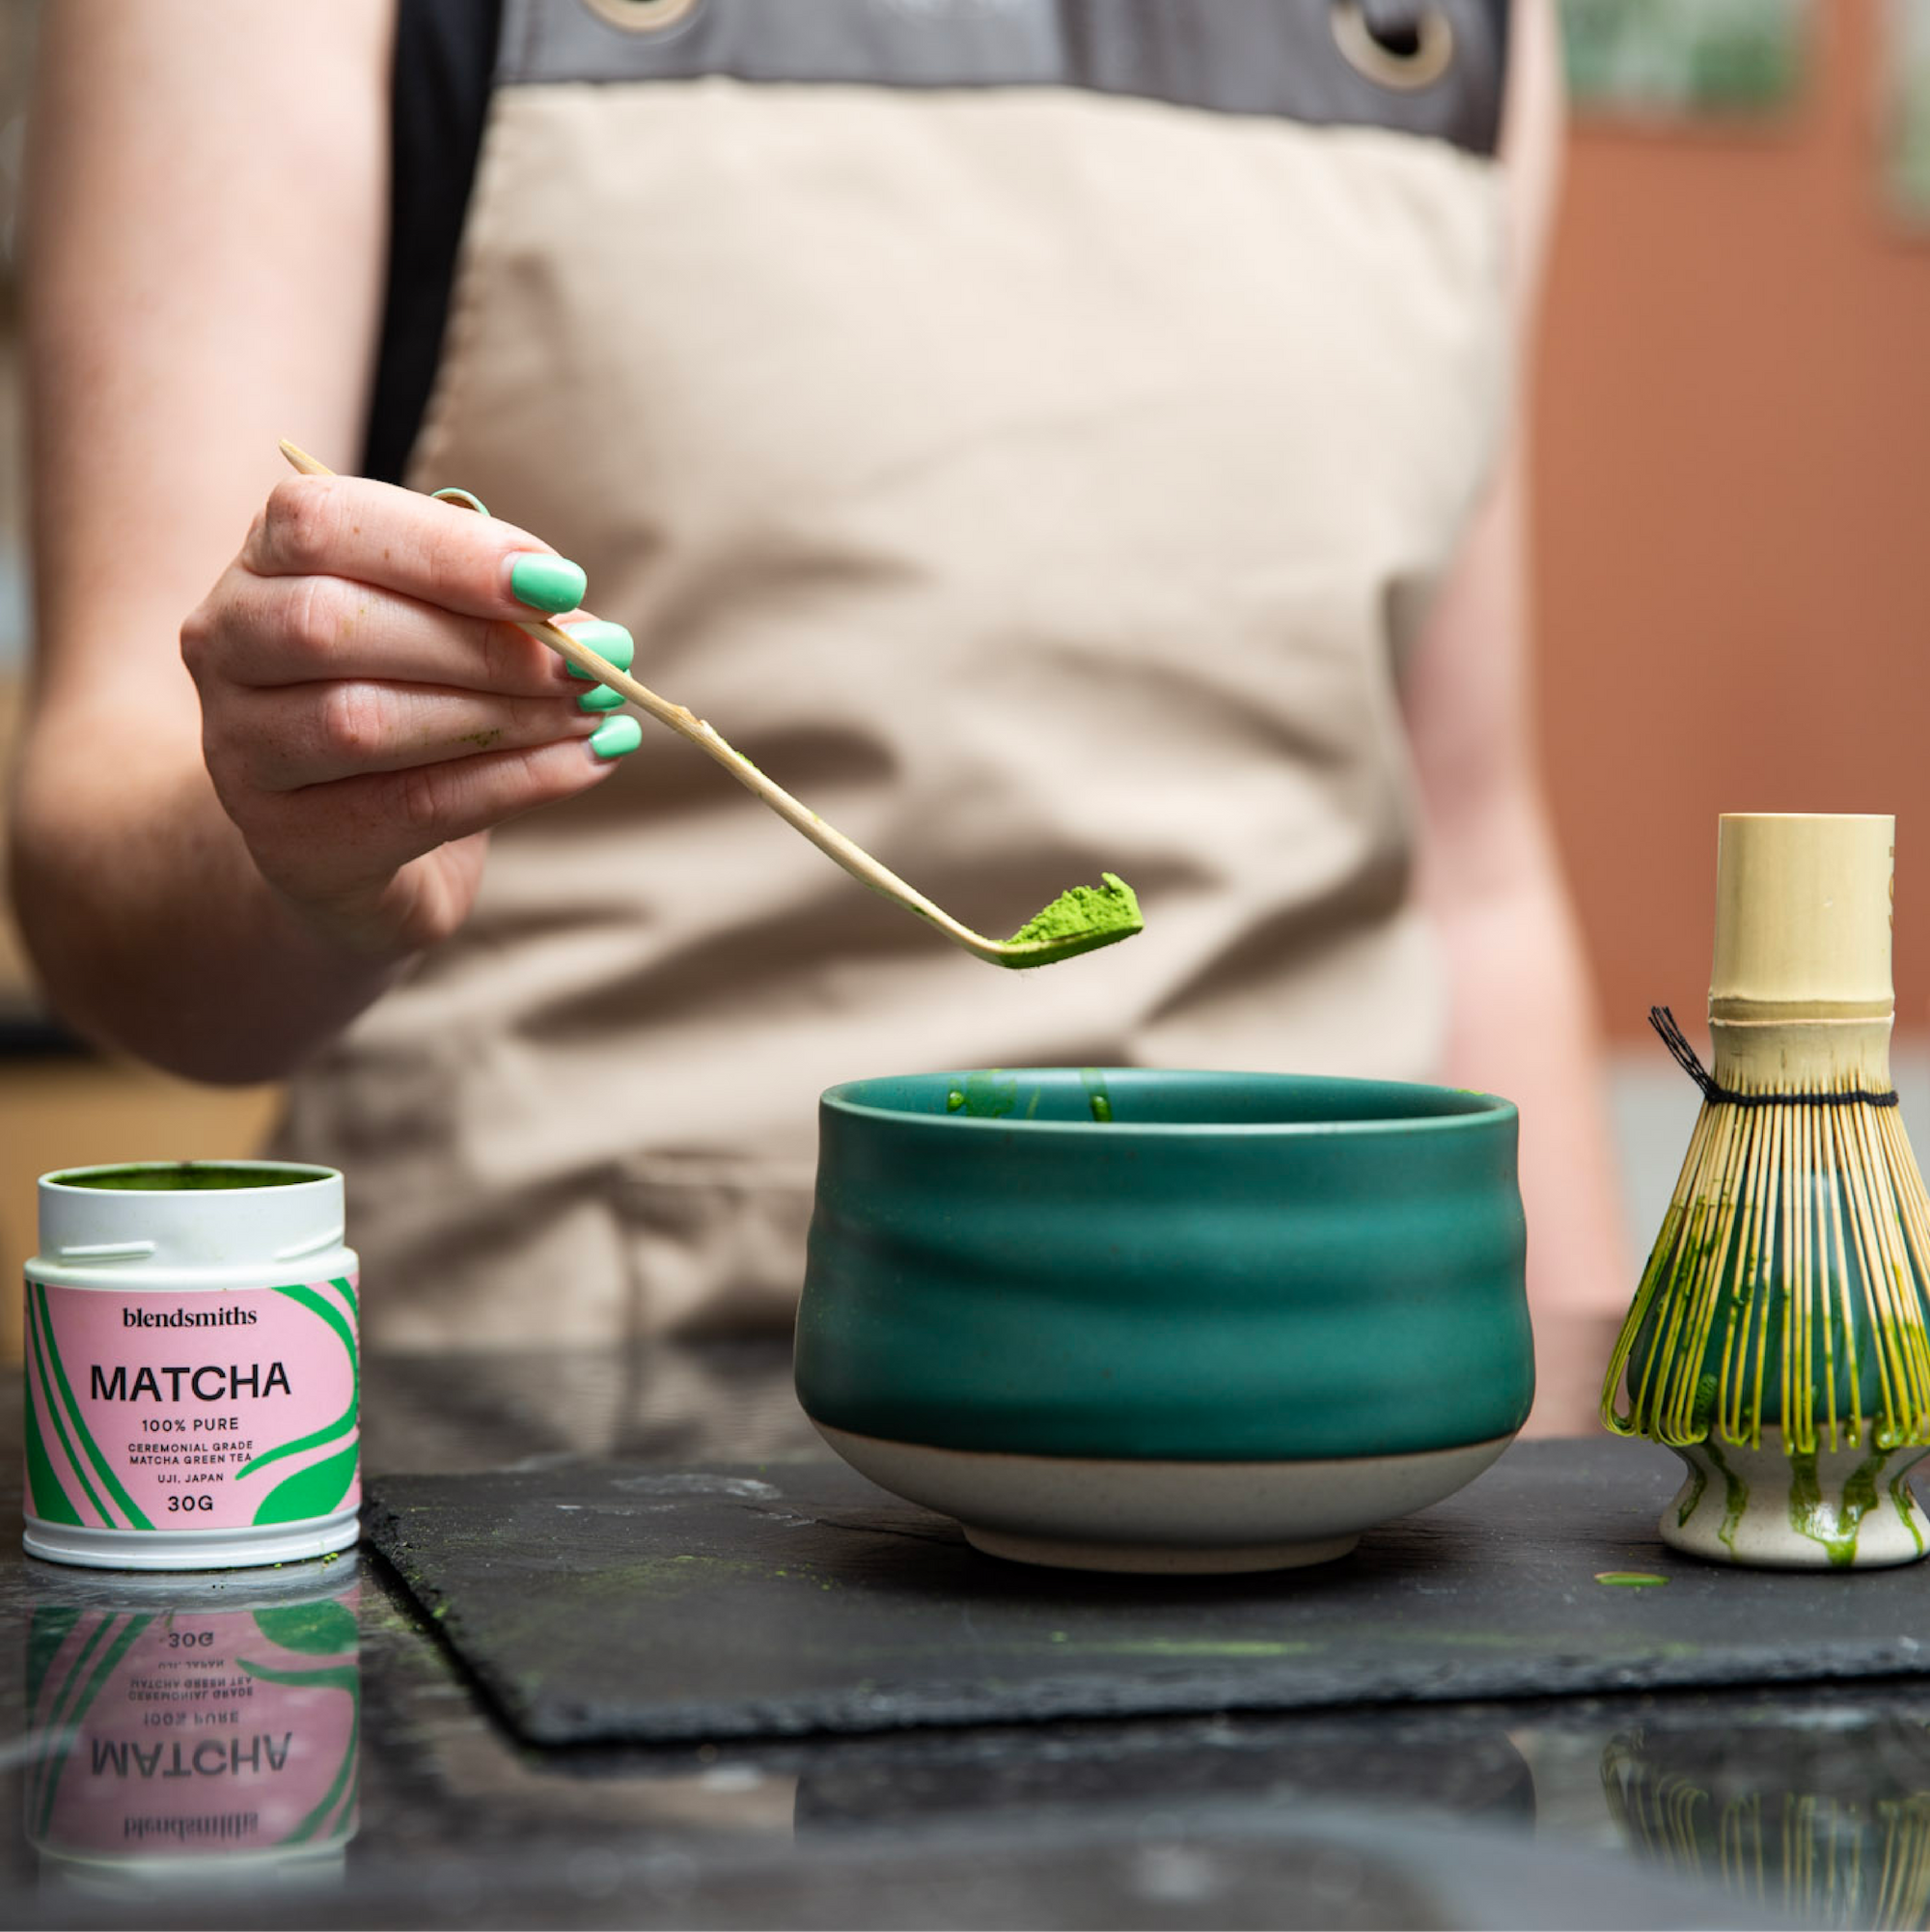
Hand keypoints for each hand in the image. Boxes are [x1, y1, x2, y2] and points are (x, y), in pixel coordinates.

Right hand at [182, 474, 634, 959]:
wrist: (355, 845)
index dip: (445, 550)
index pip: (319, 523)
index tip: (560, 581)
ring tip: (595, 714)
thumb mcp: (447, 632)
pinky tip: (587, 762)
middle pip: (334, 623)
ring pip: (365, 721)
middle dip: (484, 644)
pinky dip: (519, 781)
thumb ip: (496, 608)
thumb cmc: (412, 704)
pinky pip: (412, 807)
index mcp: (262, 562)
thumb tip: (583, 626)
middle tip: (592, 664)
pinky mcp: (290, 843)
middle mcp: (225, 646)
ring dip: (508, 716)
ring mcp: (242, 751)